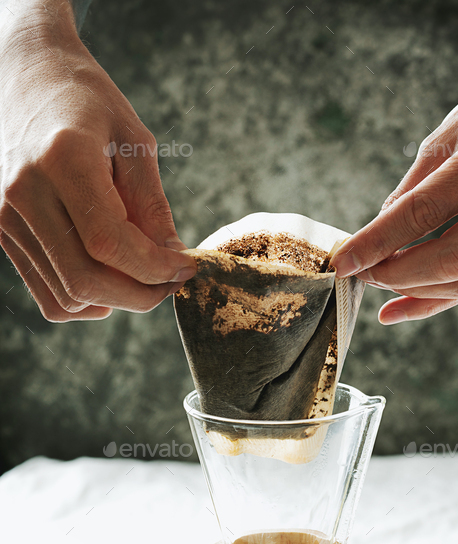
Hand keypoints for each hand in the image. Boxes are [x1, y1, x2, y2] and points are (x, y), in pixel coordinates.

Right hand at [0, 0, 195, 321]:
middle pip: (86, 279)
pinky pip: (49, 296)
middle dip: (141, 294)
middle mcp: (24, 193)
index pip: (110, 243)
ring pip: (68, 297)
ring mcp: (6, 217)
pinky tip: (111, 279)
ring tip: (144, 275)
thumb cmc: (86, 101)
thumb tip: (173, 260)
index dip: (155, 268)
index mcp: (61, 159)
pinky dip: (86, 302)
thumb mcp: (133, 140)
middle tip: (172, 281)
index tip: (186, 267)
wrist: (25, 75)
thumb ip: (152, 205)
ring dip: (117, 301)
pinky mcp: (3, 234)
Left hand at [332, 48, 457, 322]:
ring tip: (381, 282)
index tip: (343, 261)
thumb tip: (377, 237)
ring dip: (417, 290)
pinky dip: (441, 298)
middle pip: (453, 259)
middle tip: (363, 273)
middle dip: (398, 274)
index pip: (427, 210)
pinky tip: (403, 306)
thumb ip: (414, 189)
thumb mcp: (449, 132)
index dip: (379, 242)